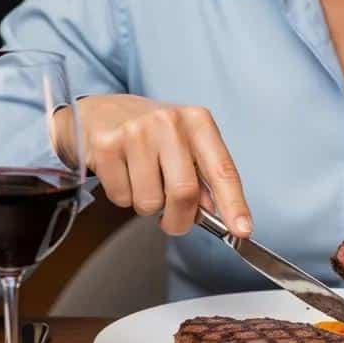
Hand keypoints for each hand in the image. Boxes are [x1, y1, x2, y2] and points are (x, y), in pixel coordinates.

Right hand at [55, 94, 251, 237]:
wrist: (100, 112)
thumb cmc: (150, 132)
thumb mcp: (184, 144)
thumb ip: (202, 177)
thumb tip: (214, 213)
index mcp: (198, 121)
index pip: (222, 169)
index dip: (234, 204)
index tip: (243, 230)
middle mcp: (169, 122)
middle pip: (184, 193)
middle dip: (179, 220)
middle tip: (173, 221)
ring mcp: (136, 132)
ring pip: (150, 202)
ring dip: (148, 206)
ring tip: (143, 181)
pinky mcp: (107, 146)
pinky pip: (122, 197)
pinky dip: (124, 197)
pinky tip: (123, 174)